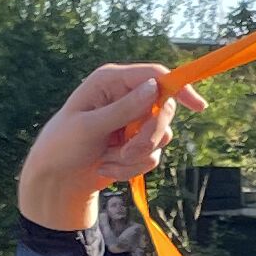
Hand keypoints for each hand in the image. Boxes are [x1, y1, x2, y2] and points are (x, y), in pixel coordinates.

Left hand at [18, 64, 199, 230]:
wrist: (57, 181)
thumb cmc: (62, 147)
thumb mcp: (89, 126)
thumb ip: (123, 108)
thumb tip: (154, 88)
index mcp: (111, 81)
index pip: (155, 75)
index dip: (179, 88)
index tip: (198, 106)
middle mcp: (125, 97)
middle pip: (165, 108)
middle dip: (149, 135)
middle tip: (129, 150)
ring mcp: (132, 121)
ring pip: (161, 136)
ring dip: (136, 156)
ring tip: (108, 161)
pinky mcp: (136, 144)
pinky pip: (152, 156)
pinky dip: (131, 168)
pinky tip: (107, 168)